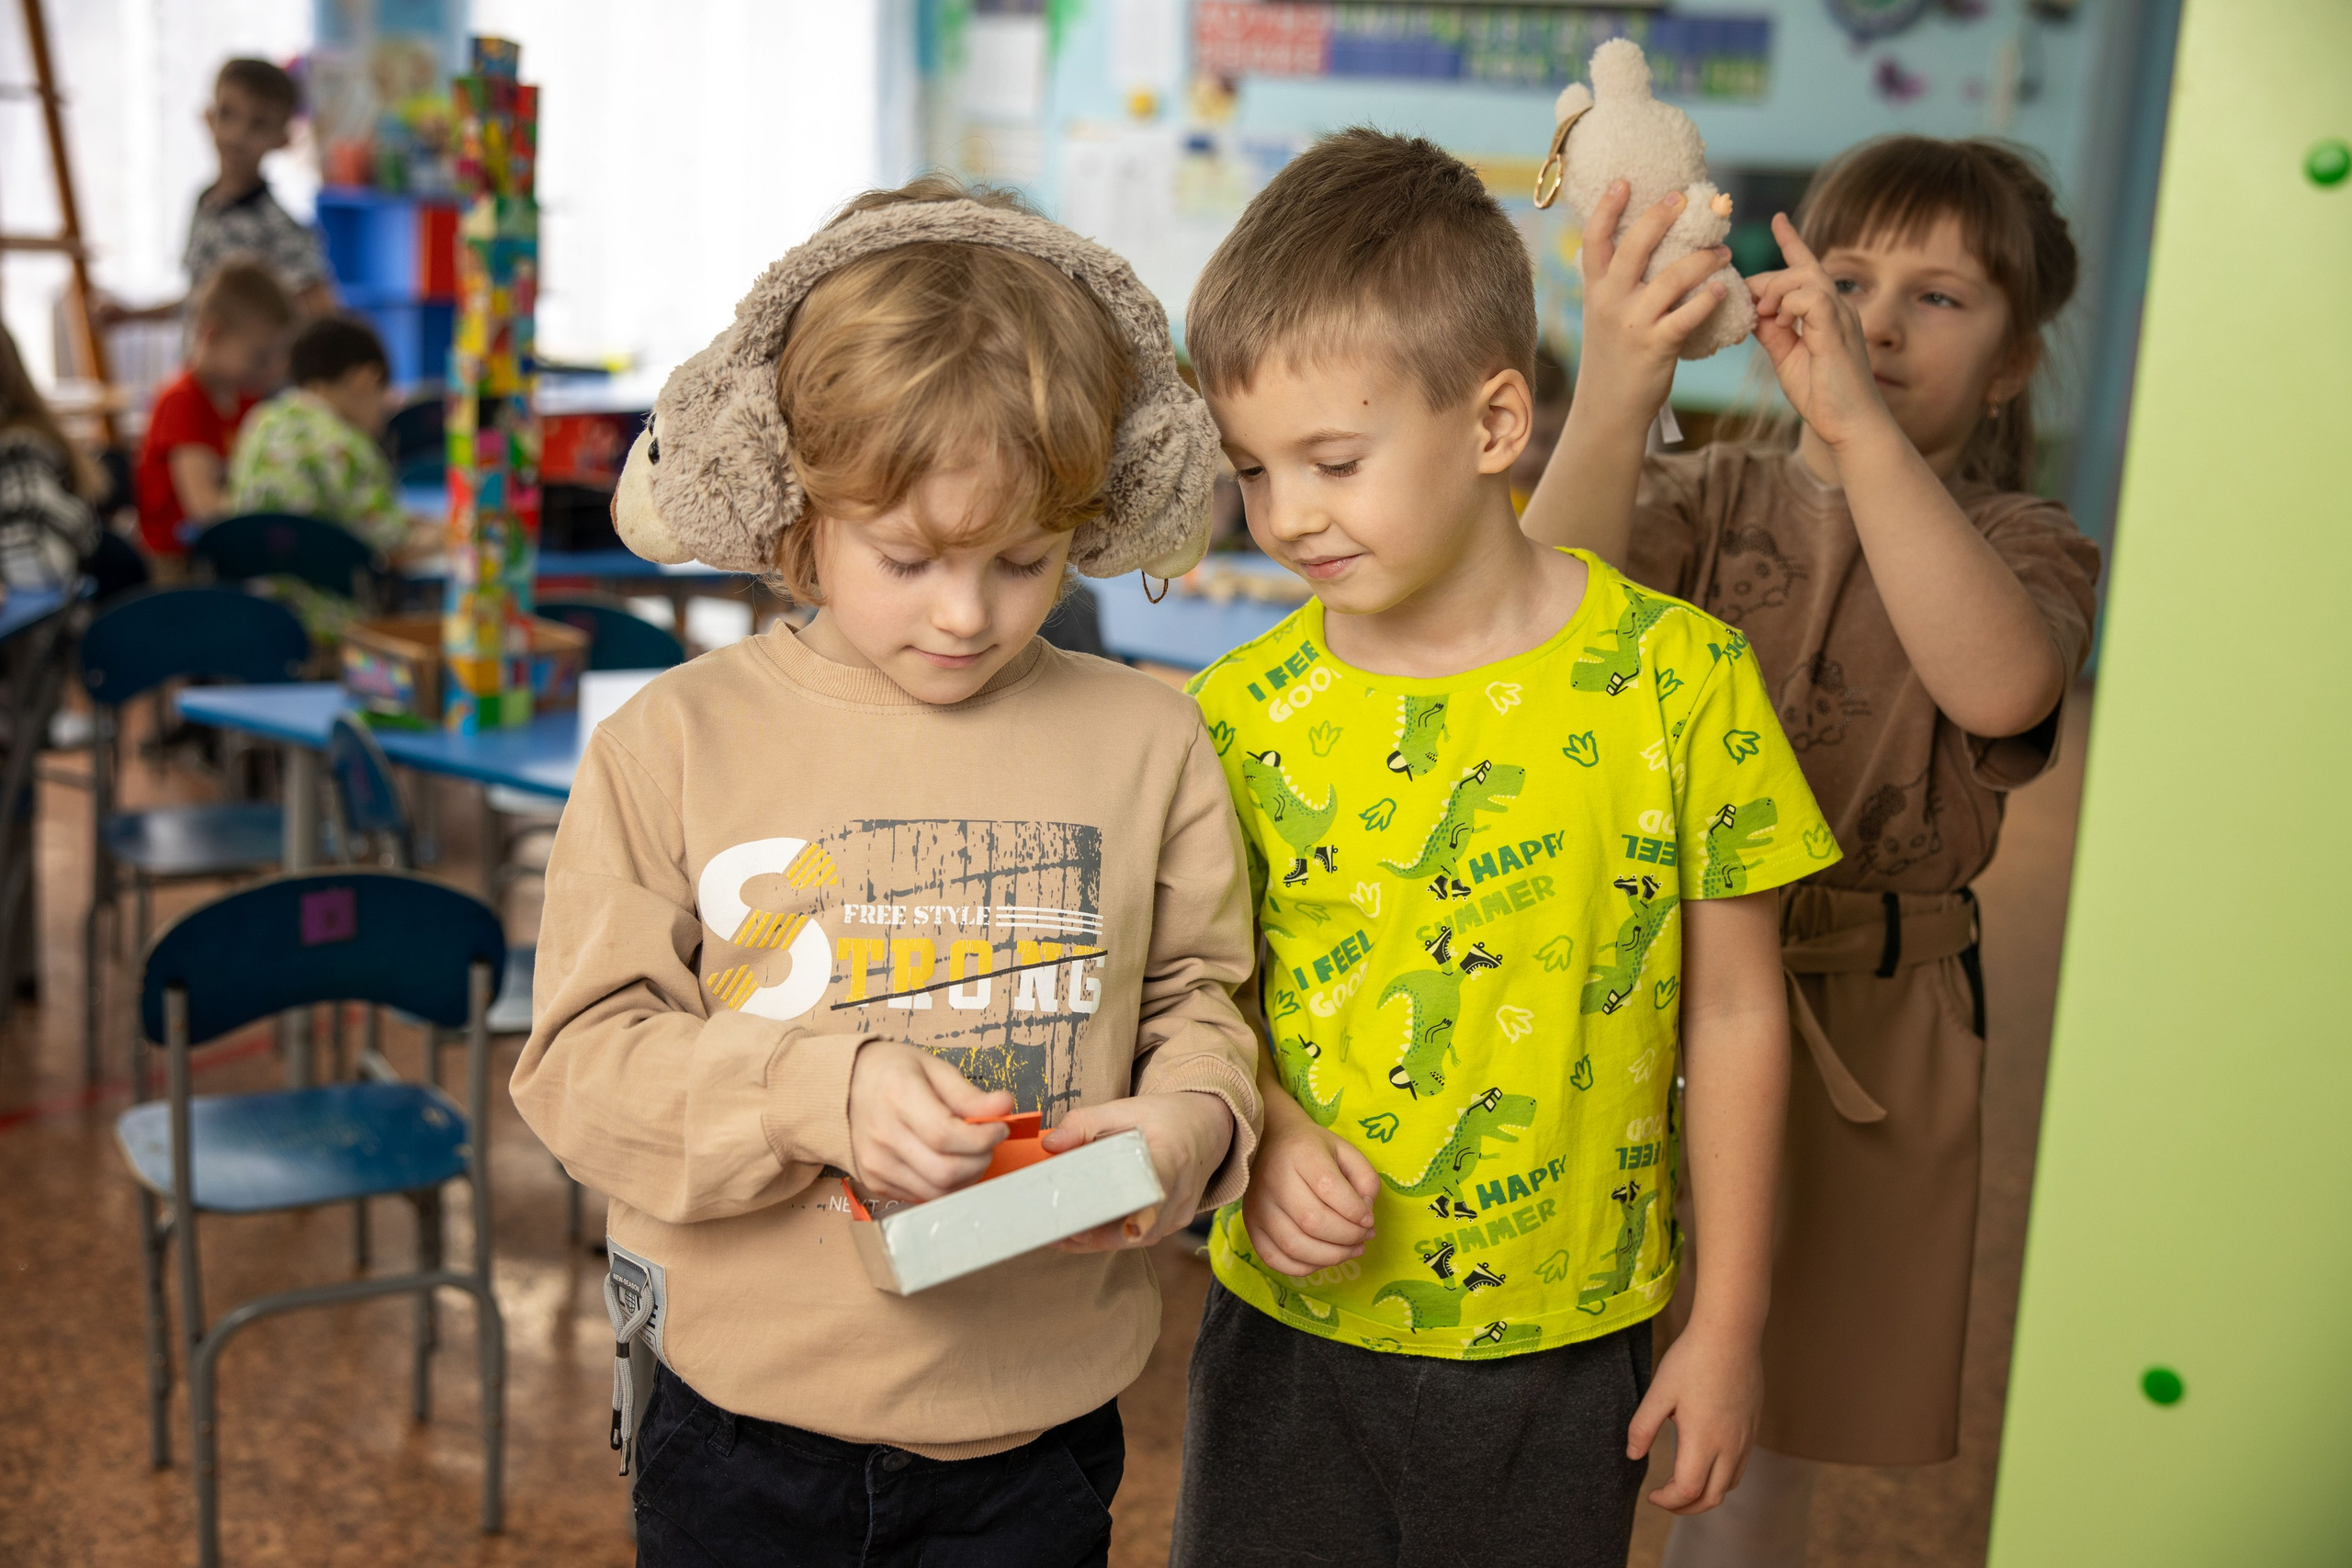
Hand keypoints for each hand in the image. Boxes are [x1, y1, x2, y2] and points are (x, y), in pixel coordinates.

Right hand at [846, 1042, 1012, 1202]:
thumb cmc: (891, 1072)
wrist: (842, 1087)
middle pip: (945, 1171)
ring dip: (967, 1177)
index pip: (946, 1135)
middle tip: (987, 1142)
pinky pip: (922, 1196)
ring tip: (970, 1153)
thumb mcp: (932, 1067)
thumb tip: (1005, 1106)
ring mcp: (875, 1164)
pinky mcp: (875, 1183)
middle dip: (980, 1160)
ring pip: (937, 1191)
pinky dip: (945, 1184)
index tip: (999, 1127)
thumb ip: (969, 1094)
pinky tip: (947, 1160)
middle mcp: (882, 1135)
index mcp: (897, 1095)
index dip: (982, 1138)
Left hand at [1045, 1090, 1234, 1251]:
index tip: (1117, 1229)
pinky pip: (1138, 1238)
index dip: (1137, 1216)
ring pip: (1134, 1239)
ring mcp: (1180, 1214)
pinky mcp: (1174, 1224)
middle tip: (1055, 1229)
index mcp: (1171, 1156)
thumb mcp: (1122, 1109)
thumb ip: (1083, 1123)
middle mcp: (1180, 1192)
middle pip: (1137, 1226)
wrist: (1204, 1128)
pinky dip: (1109, 1235)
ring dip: (1097, 1238)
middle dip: (1094, 1232)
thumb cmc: (1161, 1118)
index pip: (1155, 1191)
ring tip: (1058, 1231)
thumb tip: (1050, 1145)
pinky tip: (1080, 1229)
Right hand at [1238, 1093, 1379, 1276]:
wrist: (1270, 1142)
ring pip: (1294, 1245)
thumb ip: (1366, 1179)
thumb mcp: (1347, 1151)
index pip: (1328, 1186)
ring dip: (1331, 1256)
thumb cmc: (1314, 1150)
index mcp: (1301, 1153)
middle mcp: (1273, 1179)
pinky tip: (1324, 1257)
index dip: (1355, 1210)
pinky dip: (1304, 1267)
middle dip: (1348, 1236)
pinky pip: (1274, 1259)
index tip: (1369, 1219)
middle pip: (1312, 1220)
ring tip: (1351, 1250)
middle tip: (1365, 1236)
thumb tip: (1364, 1216)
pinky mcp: (1250, 1225)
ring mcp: (1257, 1205)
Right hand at [1574, 181, 1734, 421]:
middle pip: (1634, 247)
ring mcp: (1632, 323)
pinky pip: (1687, 315)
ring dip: (1702, 259)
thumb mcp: (1604, 316)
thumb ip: (1617, 284)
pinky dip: (1708, 299)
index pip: (1595, 240)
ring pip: (1671, 278)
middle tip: (1684, 198)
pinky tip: (1723, 289)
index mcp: (1595, 291)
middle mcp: (1610, 302)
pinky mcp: (1655, 346)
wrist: (1608, 409)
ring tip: (1724, 252)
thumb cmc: (1613, 358)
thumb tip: (1644, 246)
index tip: (1624, 181)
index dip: (1608, 208)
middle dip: (1660, 217)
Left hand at [1626, 1318, 1762, 1513]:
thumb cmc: (1691, 1359)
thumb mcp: (1659, 1392)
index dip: (1668, 1501)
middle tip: (1665, 1500)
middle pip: (1713, 1498)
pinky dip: (1722, 1477)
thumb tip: (1632, 1455)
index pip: (1688, 1491)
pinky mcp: (1753, 1426)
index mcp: (1703, 1441)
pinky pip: (1741, 1466)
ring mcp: (1746, 1437)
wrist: (1731, 1334)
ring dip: (1706, 1494)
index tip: (1652, 1495)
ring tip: (1683, 1487)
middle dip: (1686, 1508)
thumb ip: (1643, 1427)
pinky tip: (1705, 1462)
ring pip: (1729, 1484)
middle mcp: (1730, 1446)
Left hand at [1746, 213, 1897, 452]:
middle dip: (1769, 280)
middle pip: (1801, 268)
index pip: (1808, 267)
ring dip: (1777, 291)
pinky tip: (1781, 323)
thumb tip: (1752, 310)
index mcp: (1825, 312)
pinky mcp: (1837, 330)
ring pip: (1806, 276)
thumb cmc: (1823, 395)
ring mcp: (1841, 317)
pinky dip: (1789, 304)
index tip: (1779, 219)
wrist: (1850, 426)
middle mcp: (1837, 307)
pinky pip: (1811, 297)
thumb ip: (1772, 331)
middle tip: (1753, 309)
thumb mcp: (1787, 357)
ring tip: (1766, 316)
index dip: (1793, 241)